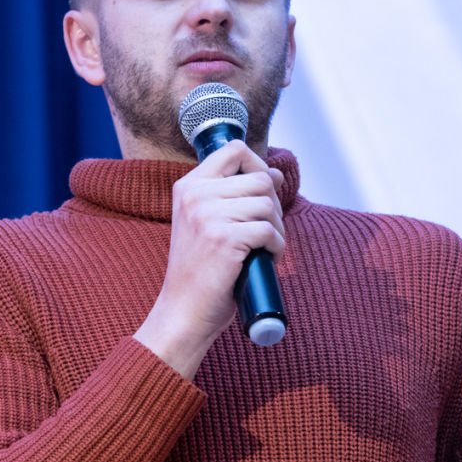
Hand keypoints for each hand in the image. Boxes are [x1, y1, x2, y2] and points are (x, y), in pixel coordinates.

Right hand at [135, 139, 284, 377]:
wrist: (183, 311)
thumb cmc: (201, 270)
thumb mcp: (204, 222)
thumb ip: (230, 195)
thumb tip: (274, 173)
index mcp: (188, 187)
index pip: (233, 150)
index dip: (258, 164)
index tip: (263, 190)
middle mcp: (195, 195)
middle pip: (259, 178)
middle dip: (273, 204)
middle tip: (265, 231)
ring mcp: (208, 215)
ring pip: (268, 203)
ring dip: (277, 228)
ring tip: (265, 247)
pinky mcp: (225, 238)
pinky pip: (270, 230)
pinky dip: (277, 247)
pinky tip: (264, 259)